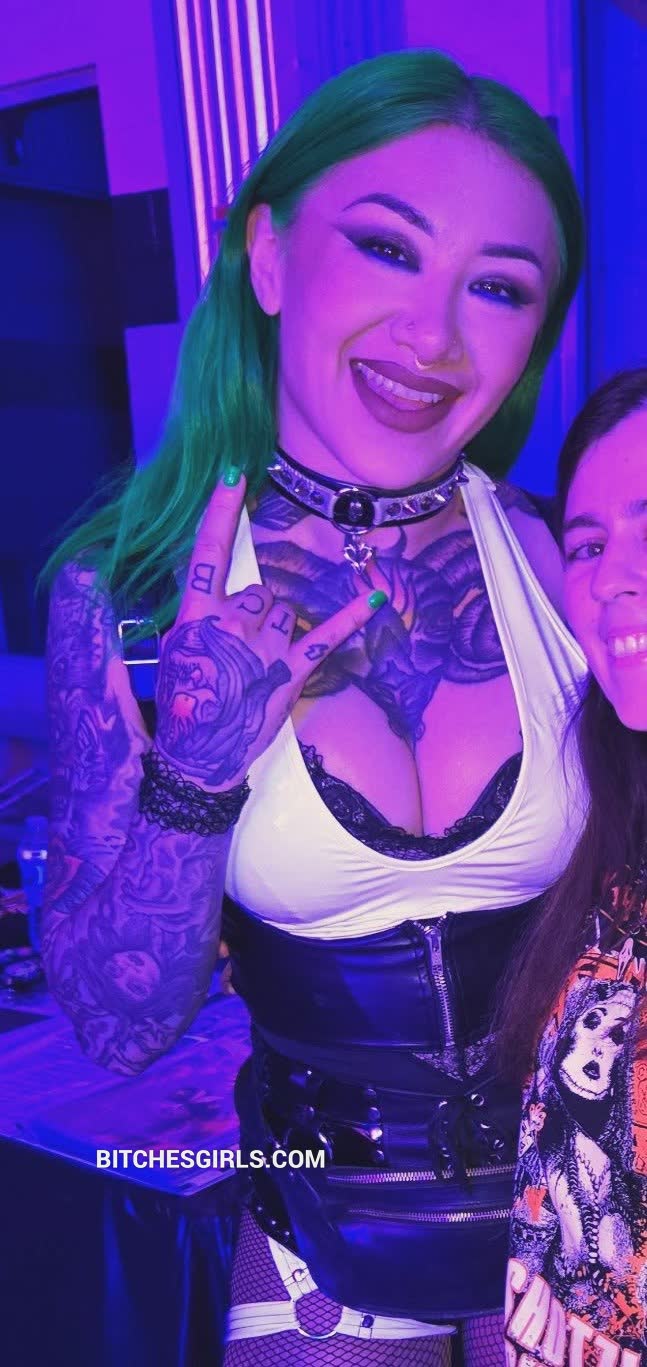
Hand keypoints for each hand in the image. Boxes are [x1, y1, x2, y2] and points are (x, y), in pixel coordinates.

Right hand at [154, 471, 387, 790]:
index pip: (208, 553)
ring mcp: (263, 648)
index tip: (233, 474)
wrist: (198, 757)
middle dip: (256, 608)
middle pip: (260, 589)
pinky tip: (374, 600)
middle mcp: (232, 624)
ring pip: (285, 608)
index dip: (220, 512)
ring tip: (259, 659)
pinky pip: (325, 637)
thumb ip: (201, 617)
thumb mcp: (177, 651)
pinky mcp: (290, 672)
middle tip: (242, 644)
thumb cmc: (184, 703)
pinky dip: (350, 618)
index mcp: (196, 616)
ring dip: (278, 624)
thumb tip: (226, 595)